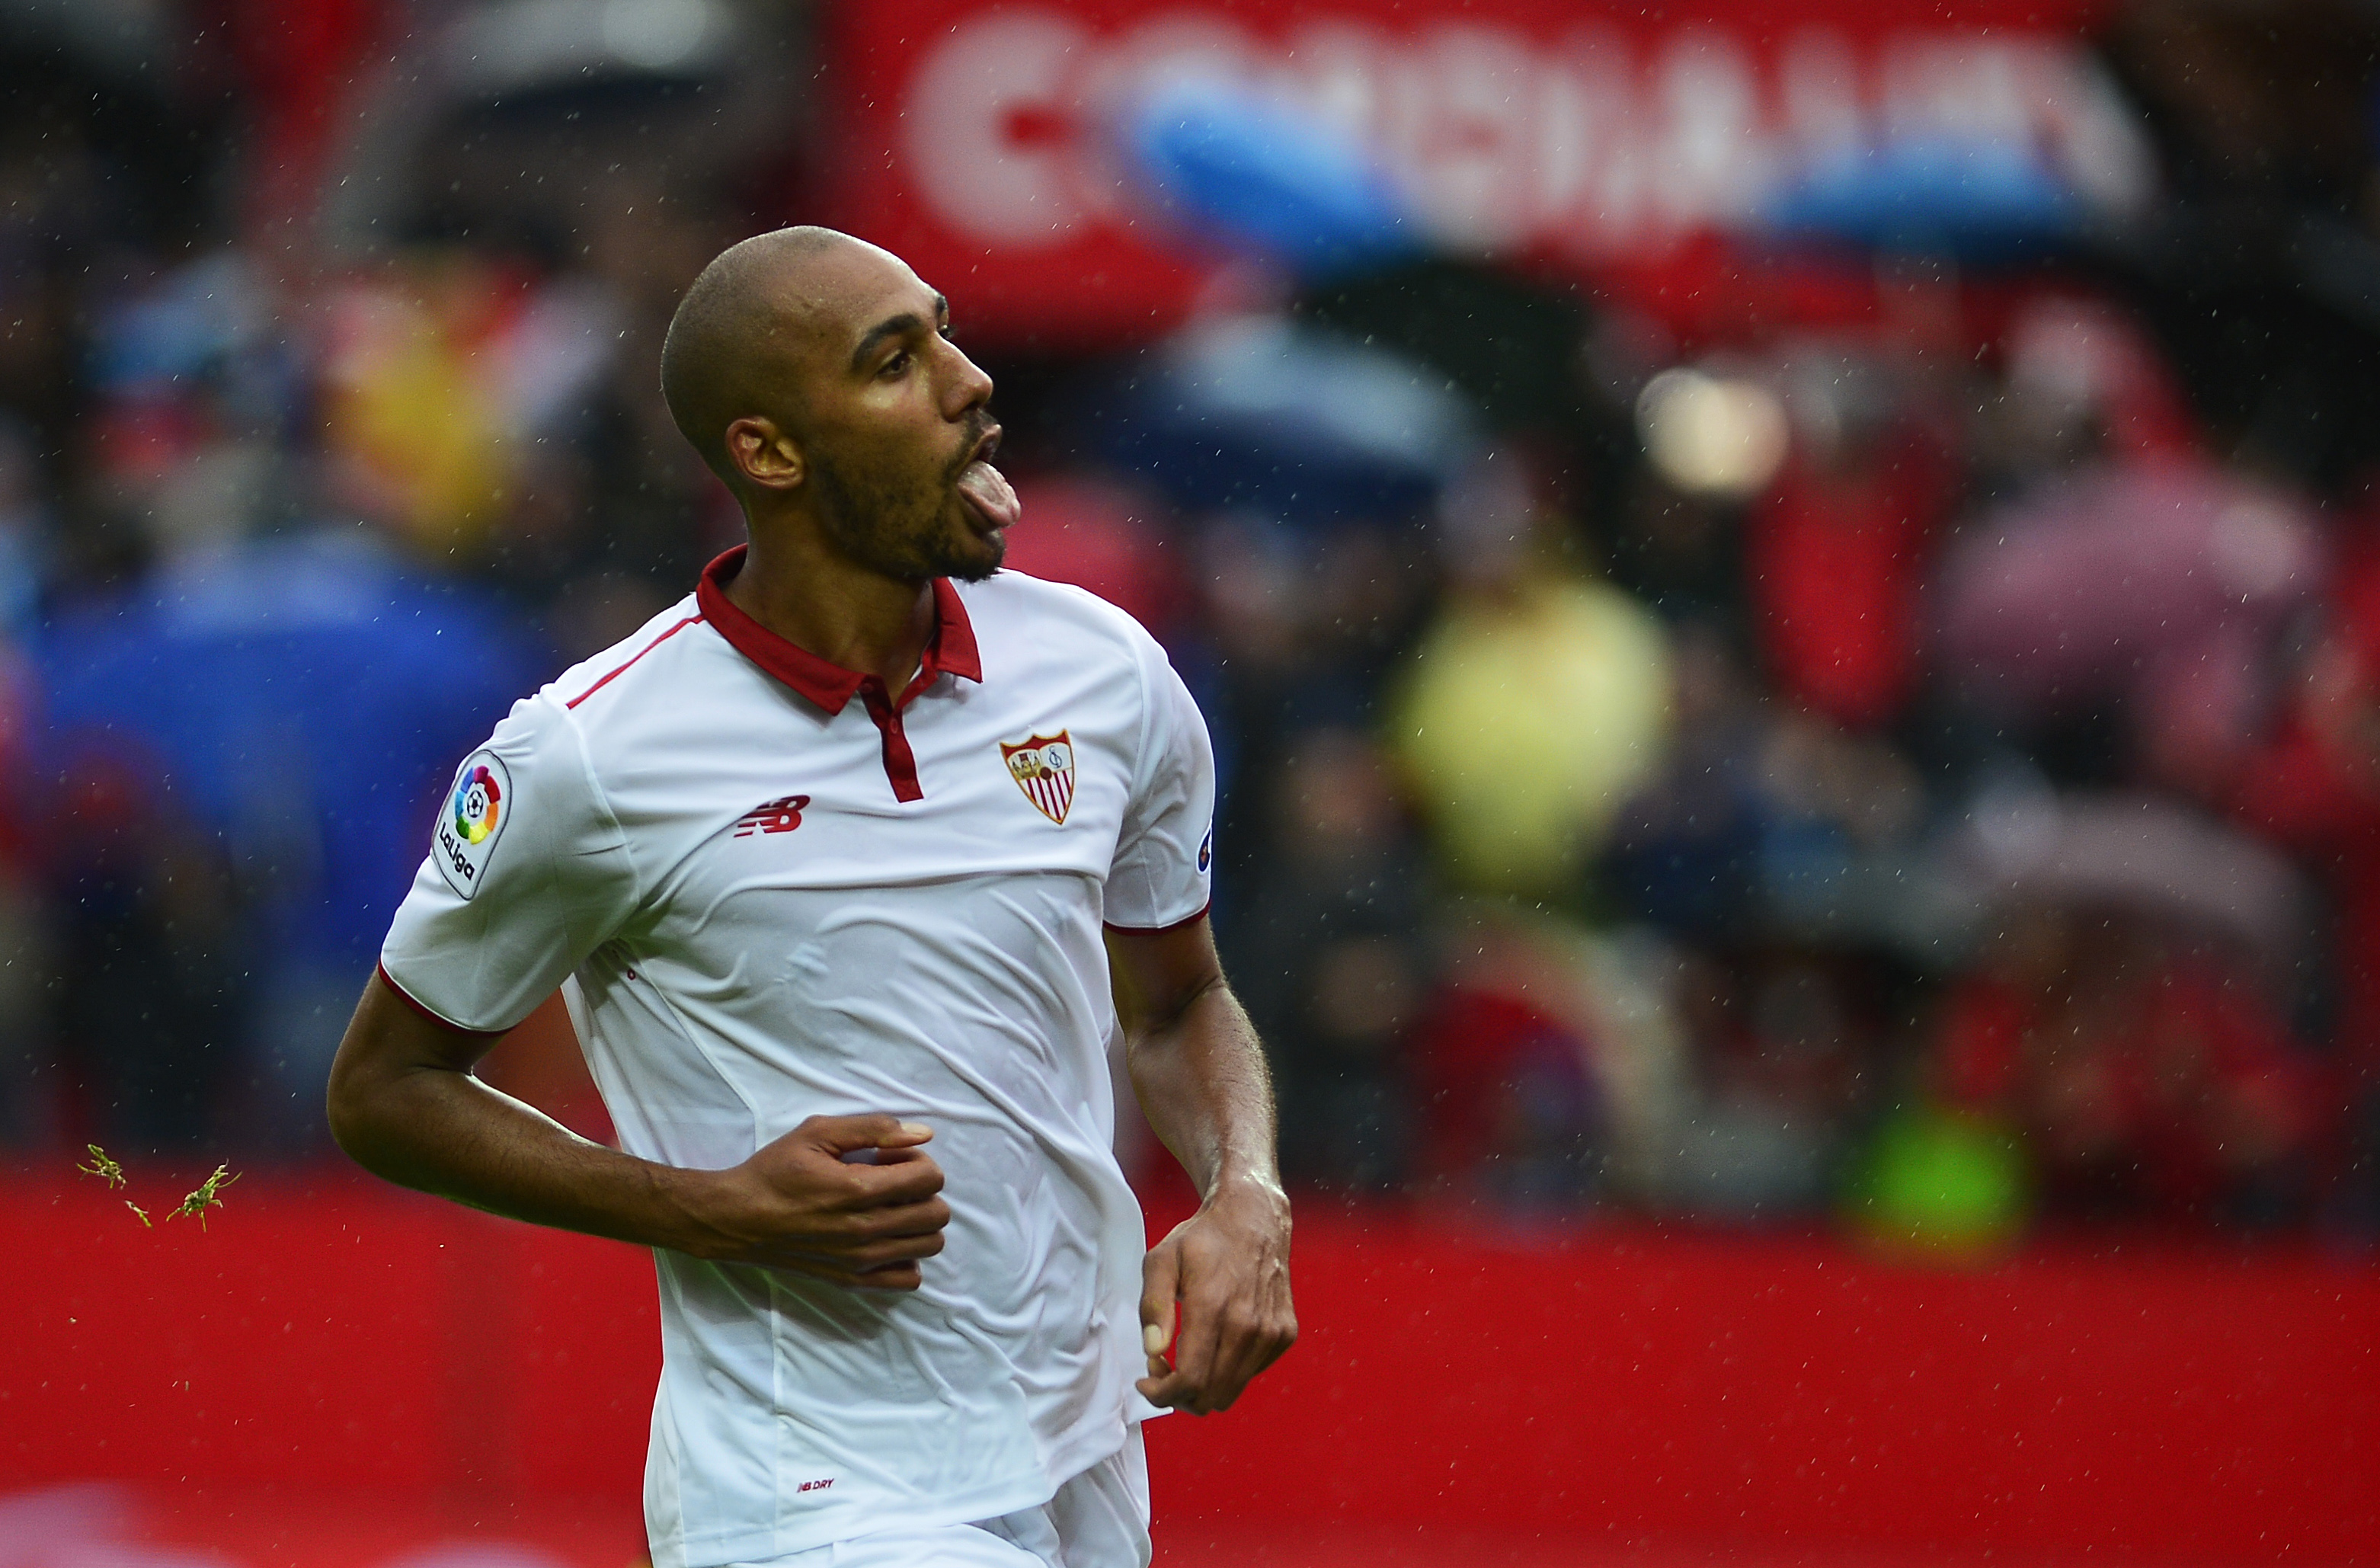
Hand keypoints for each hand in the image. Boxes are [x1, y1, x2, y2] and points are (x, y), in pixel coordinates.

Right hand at [685, 1114, 950, 1289]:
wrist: (736, 1218)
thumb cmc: (774, 1170)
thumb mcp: (817, 1132)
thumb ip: (874, 1128)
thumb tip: (924, 1135)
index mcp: (858, 1189)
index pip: (931, 1178)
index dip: (918, 1160)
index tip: (890, 1158)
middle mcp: (865, 1230)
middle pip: (937, 1214)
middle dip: (924, 1190)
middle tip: (893, 1181)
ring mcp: (860, 1260)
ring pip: (929, 1246)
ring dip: (920, 1222)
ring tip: (890, 1208)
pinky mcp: (852, 1280)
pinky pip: (907, 1279)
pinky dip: (907, 1257)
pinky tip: (885, 1237)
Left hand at [1137, 1177, 1295, 1413]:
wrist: (1254, 1217)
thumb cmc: (1203, 1239)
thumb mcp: (1161, 1260)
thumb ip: (1153, 1306)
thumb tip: (1153, 1350)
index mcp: (1214, 1306)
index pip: (1190, 1380)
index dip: (1162, 1394)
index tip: (1146, 1381)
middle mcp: (1248, 1325)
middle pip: (1210, 1396)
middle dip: (1178, 1395)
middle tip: (1162, 1367)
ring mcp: (1271, 1332)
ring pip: (1230, 1392)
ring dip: (1202, 1387)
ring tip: (1186, 1356)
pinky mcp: (1284, 1334)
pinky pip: (1249, 1374)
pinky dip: (1226, 1372)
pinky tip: (1214, 1344)